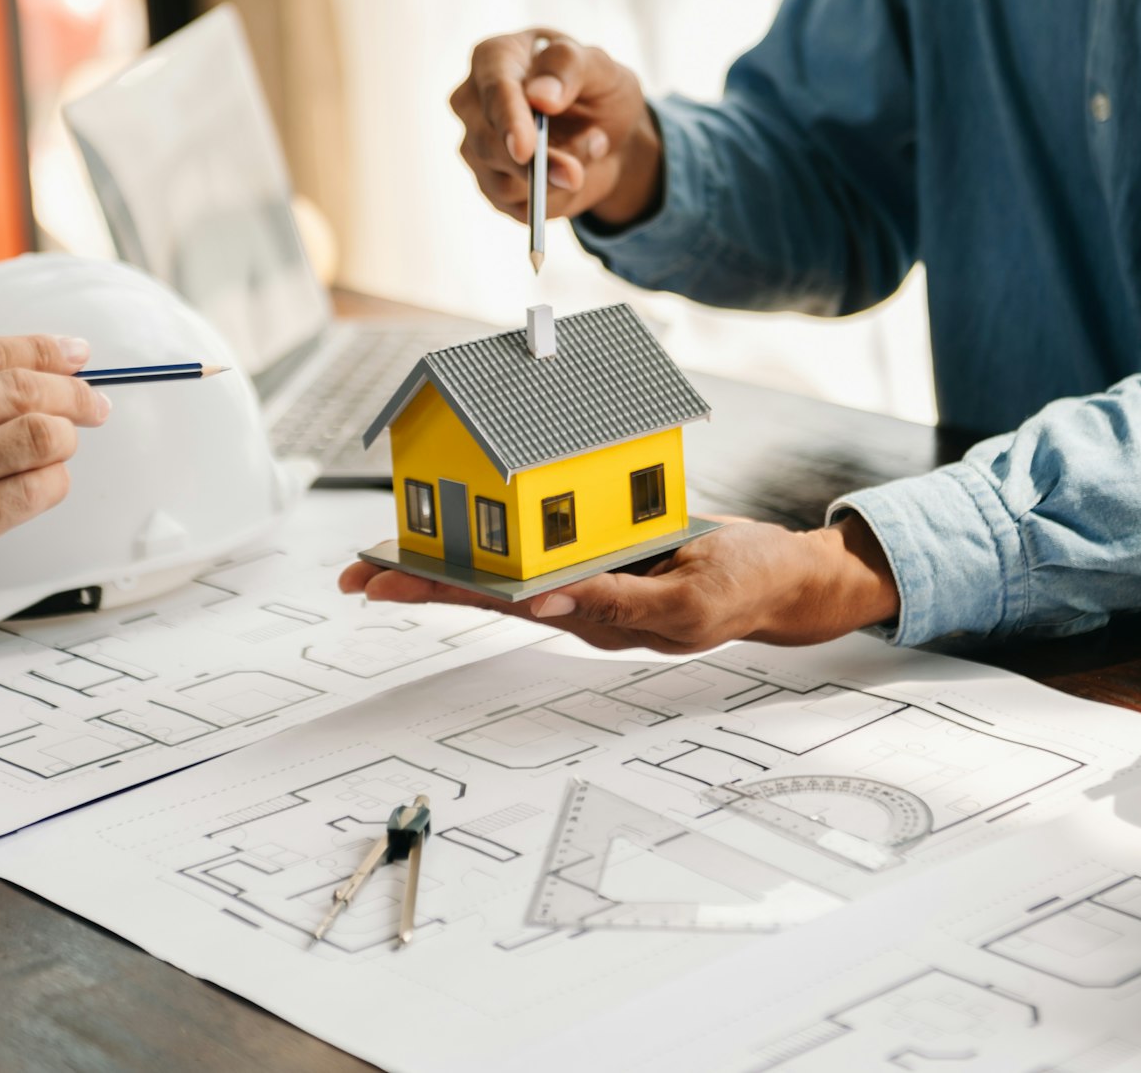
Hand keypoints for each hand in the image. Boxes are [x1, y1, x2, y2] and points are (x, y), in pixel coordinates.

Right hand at [0, 335, 111, 670]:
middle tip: (95, 403)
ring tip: (65, 449)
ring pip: (43, 436)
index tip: (76, 354)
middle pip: (27, 388)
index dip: (45, 349)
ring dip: (66, 441)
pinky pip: (34, 493)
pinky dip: (52, 485)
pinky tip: (44, 486)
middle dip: (75, 393)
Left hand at [338, 515, 899, 654]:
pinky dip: (499, 529)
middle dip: (423, 581)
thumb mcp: (689, 600)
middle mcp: (581, 599)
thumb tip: (547, 604)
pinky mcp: (603, 547)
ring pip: (505, 566)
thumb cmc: (743, 590)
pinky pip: (541, 539)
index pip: (505, 602)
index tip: (398, 580)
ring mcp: (589, 575)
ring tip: (385, 554)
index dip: (448, 589)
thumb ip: (618, 602)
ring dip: (448, 558)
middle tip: (359, 575)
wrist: (781, 575)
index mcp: (596, 617)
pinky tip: (463, 523)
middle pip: (488, 590)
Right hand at [450, 28, 663, 227]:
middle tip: (574, 174)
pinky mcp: (493, 186)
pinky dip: (556, 197)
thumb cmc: (595, 88)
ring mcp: (478, 148)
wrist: (608, 132)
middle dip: (534, 164)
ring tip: (595, 144)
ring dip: (556, 177)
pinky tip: (577, 169)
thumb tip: (540, 97)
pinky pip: (518, 207)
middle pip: (486, 144)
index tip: (525, 149)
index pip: (493, 89)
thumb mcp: (600, 67)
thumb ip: (569, 67)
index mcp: (494, 59)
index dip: (508, 120)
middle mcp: (473, 104)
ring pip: (502, 182)